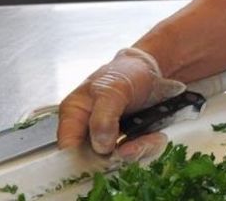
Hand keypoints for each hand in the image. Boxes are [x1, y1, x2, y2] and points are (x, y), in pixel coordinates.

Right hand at [57, 47, 184, 154]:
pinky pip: (138, 151)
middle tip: (131, 148)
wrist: (155, 67)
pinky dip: (150, 145)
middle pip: (95, 158)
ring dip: (137, 150)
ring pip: (120, 157)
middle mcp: (89, 130)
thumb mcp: (113, 88)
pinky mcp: (131, 139)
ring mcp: (111, 136)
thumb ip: (103, 117)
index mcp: (75, 115)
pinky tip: (157, 136)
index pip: (68, 146)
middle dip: (117, 156)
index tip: (102, 158)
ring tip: (149, 139)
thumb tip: (99, 145)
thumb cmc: (126, 72)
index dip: (81, 158)